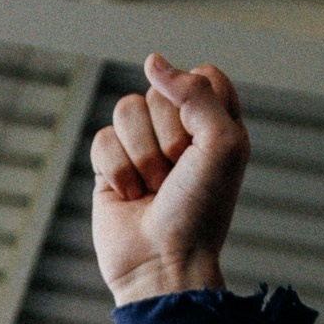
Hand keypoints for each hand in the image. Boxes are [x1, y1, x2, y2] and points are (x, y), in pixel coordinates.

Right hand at [89, 55, 248, 303]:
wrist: (163, 262)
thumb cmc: (201, 209)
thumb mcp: (222, 143)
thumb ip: (196, 92)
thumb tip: (152, 61)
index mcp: (216, 123)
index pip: (202, 76)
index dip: (198, 102)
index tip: (203, 138)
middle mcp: (179, 130)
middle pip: (160, 92)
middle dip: (169, 137)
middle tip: (178, 174)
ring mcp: (142, 147)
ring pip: (125, 110)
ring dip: (142, 156)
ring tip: (153, 189)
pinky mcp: (109, 166)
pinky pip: (101, 140)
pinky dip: (117, 171)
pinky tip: (130, 197)